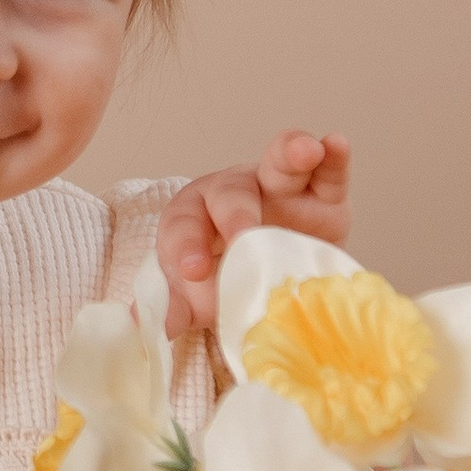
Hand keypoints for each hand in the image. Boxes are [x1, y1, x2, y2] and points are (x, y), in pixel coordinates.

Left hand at [156, 128, 350, 336]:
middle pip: (230, 194)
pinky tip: (335, 143)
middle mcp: (234, 195)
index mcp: (194, 217)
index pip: (184, 224)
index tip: (192, 271)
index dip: (186, 245)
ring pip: (281, 165)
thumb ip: (167, 309)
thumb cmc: (224, 284)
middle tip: (244, 238)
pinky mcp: (324, 198)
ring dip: (291, 153)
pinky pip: (327, 173)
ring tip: (304, 150)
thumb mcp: (193, 300)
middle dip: (236, 215)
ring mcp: (281, 190)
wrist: (273, 285)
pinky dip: (333, 156)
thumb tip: (135, 327)